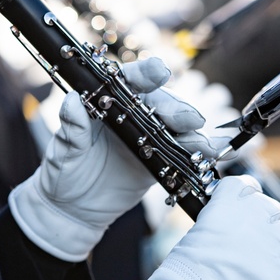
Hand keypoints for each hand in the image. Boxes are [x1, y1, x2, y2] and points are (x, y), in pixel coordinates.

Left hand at [9, 57, 208, 260]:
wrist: (72, 208)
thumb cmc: (63, 172)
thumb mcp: (64, 151)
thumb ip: (72, 128)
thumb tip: (71, 101)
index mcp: (106, 103)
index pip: (127, 81)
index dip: (145, 74)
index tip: (159, 71)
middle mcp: (130, 114)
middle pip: (159, 102)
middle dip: (177, 108)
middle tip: (190, 120)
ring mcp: (148, 136)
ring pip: (175, 127)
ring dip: (193, 133)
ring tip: (205, 145)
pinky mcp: (159, 160)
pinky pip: (182, 153)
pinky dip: (200, 152)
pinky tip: (215, 152)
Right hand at [127, 175, 279, 279]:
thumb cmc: (182, 277)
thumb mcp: (195, 237)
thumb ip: (218, 227)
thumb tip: (231, 232)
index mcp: (225, 207)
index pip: (247, 186)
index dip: (249, 196)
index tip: (247, 204)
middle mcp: (250, 222)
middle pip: (273, 211)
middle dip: (269, 224)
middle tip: (256, 242)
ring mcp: (269, 249)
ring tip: (275, 258)